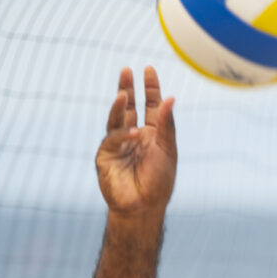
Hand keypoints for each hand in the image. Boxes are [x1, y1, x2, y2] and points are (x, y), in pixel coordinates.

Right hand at [96, 66, 176, 216]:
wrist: (143, 207)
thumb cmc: (159, 182)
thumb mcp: (167, 150)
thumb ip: (167, 125)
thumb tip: (171, 97)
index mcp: (152, 134)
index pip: (150, 105)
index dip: (150, 88)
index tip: (149, 69)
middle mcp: (134, 136)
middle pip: (129, 107)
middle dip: (128, 88)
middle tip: (126, 69)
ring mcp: (118, 145)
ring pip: (117, 118)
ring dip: (119, 105)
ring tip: (123, 92)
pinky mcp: (105, 155)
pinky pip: (113, 139)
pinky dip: (123, 135)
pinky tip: (134, 133)